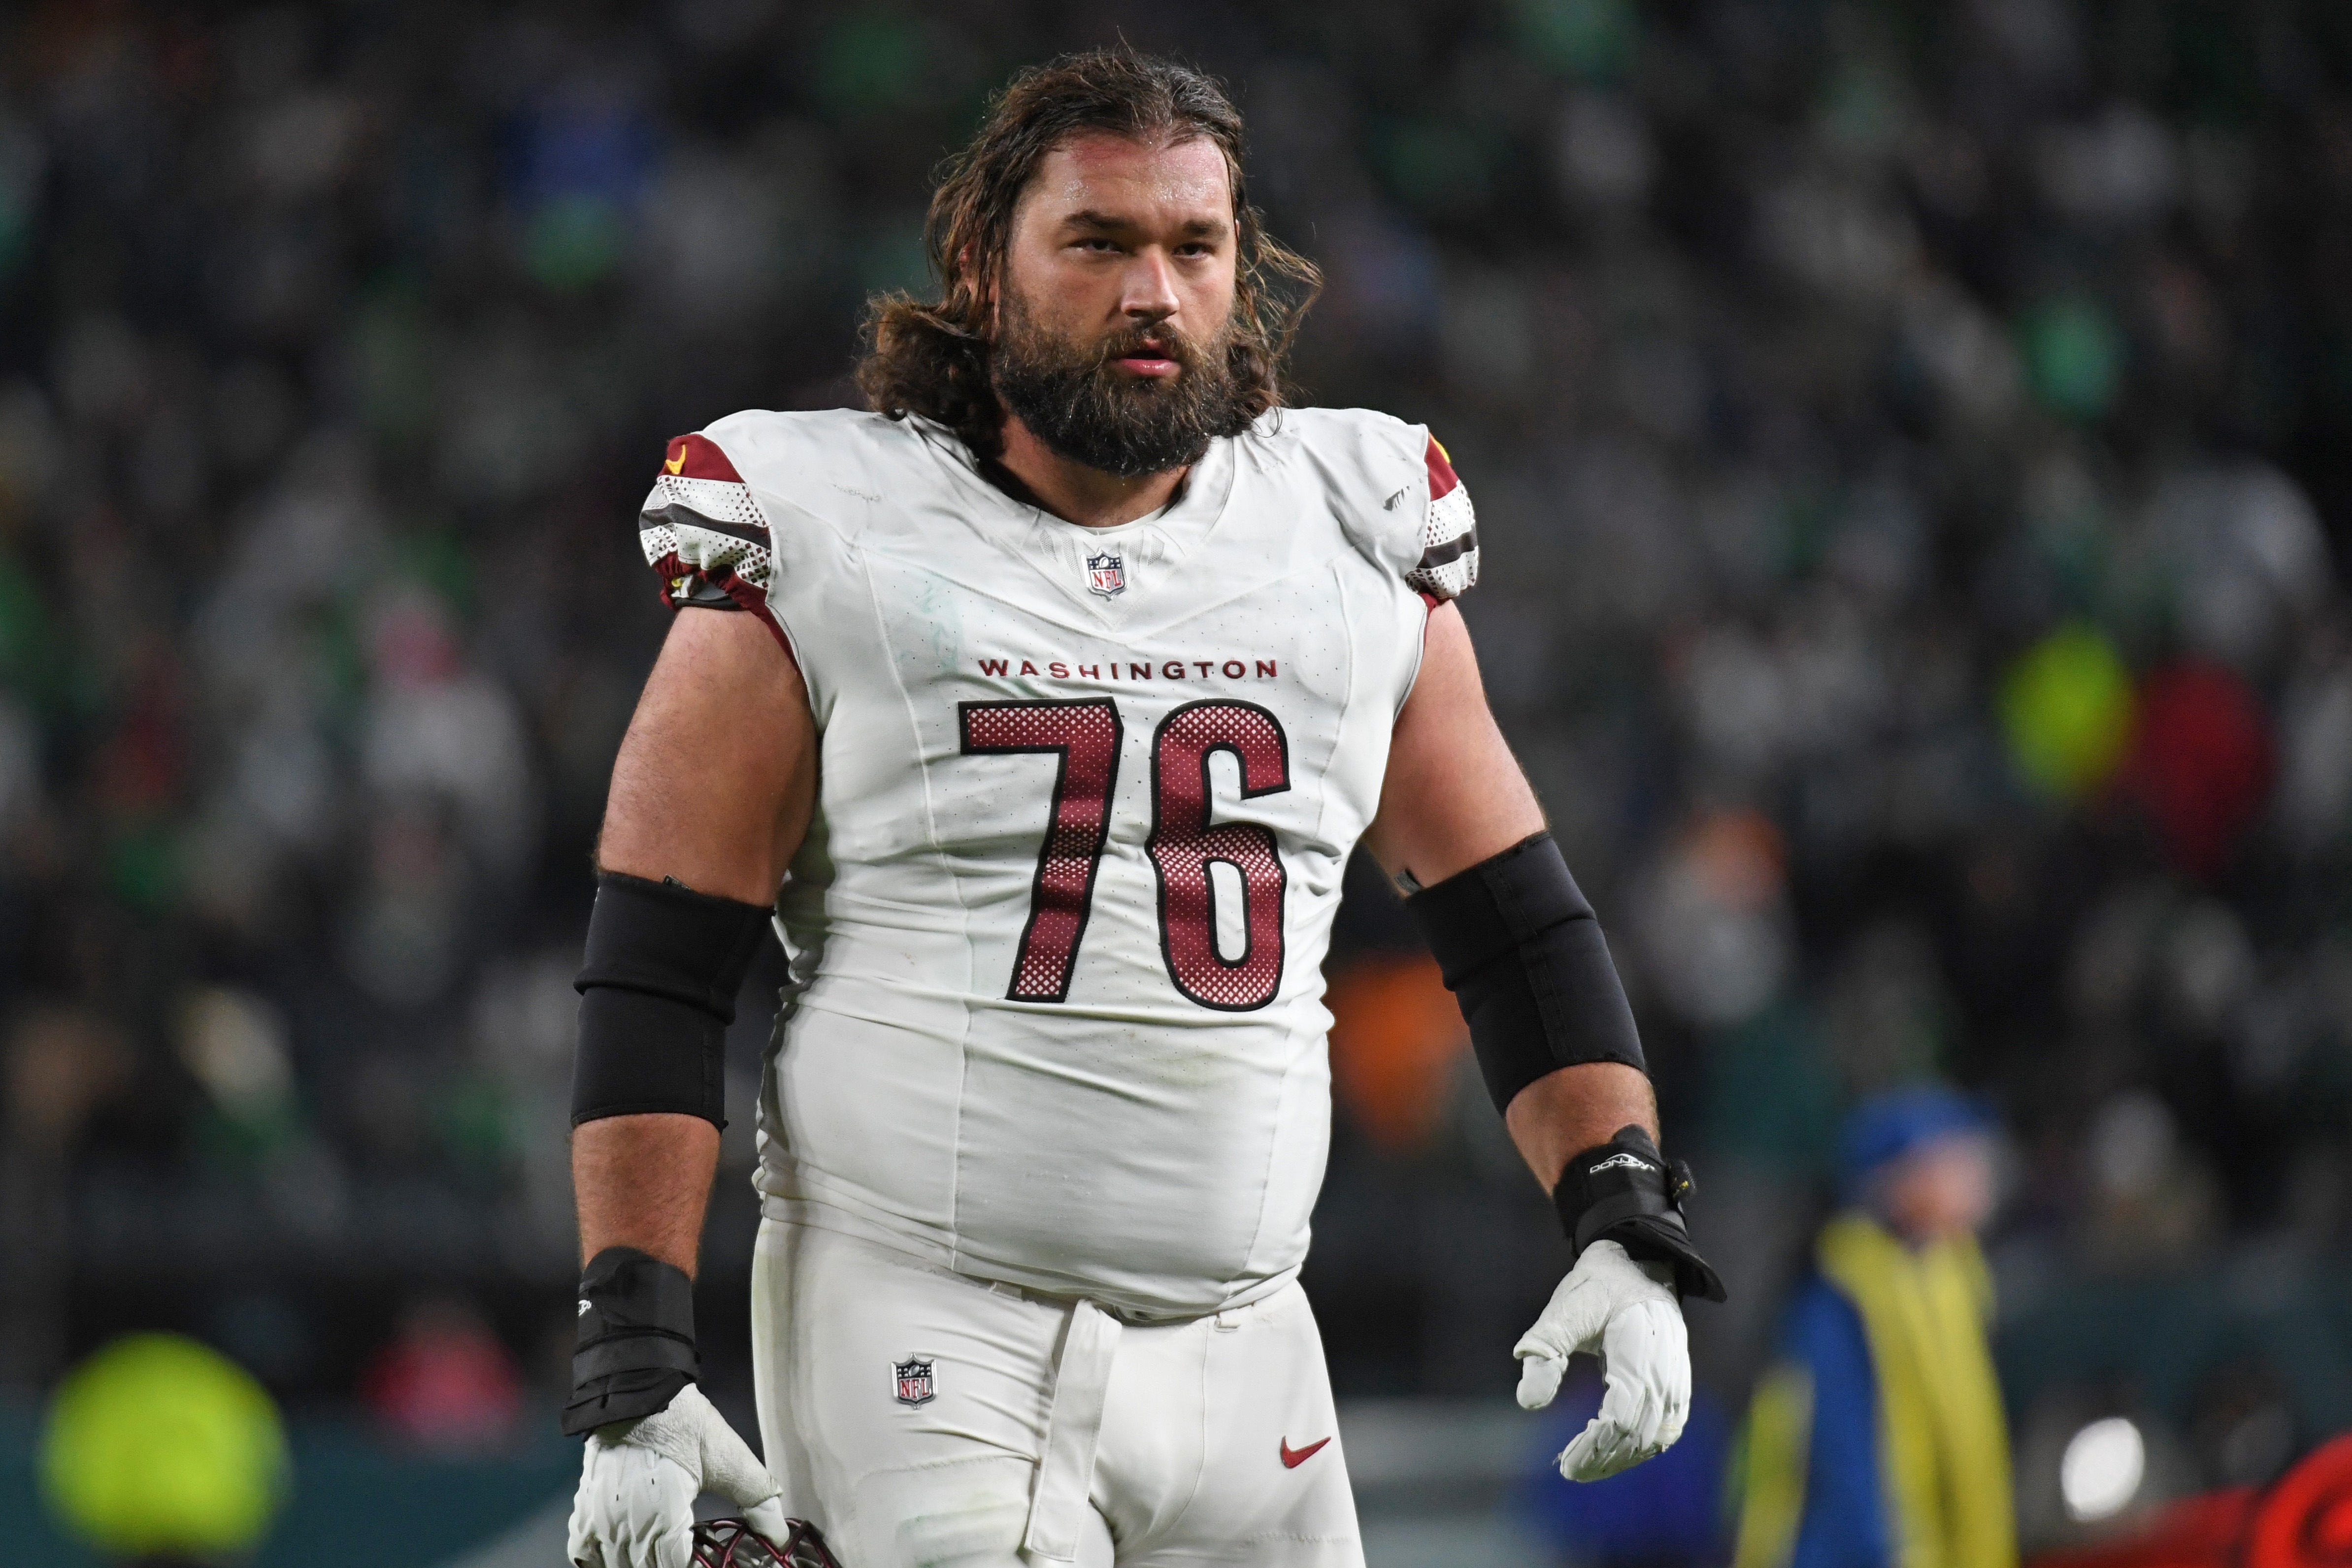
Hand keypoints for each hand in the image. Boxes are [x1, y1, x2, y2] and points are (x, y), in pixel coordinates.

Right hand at [568, 1384, 790, 1567]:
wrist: (639, 1390)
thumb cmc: (685, 1424)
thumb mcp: (728, 1458)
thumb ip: (757, 1499)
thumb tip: (779, 1536)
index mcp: (664, 1519)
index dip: (691, 1566)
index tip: (704, 1557)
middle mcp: (627, 1526)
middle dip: (663, 1563)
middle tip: (686, 1552)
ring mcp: (601, 1519)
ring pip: (614, 1565)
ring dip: (635, 1562)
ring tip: (658, 1552)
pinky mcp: (585, 1508)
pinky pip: (583, 1552)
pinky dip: (599, 1559)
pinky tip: (619, 1552)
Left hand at [1514, 1239, 1690, 1481]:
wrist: (1637, 1262)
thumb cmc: (1597, 1286)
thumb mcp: (1564, 1310)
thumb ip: (1545, 1351)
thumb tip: (1528, 1402)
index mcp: (1640, 1347)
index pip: (1623, 1415)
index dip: (1597, 1445)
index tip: (1566, 1461)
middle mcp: (1666, 1367)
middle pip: (1641, 1433)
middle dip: (1605, 1458)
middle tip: (1570, 1469)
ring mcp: (1678, 1376)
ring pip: (1658, 1436)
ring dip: (1623, 1458)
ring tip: (1587, 1466)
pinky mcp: (1679, 1383)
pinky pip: (1668, 1427)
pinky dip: (1643, 1447)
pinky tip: (1614, 1454)